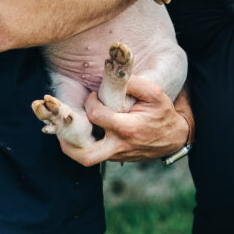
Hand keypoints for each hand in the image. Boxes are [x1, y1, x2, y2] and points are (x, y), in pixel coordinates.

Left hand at [58, 76, 189, 165]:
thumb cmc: (163, 114)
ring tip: (64, 132)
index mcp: (127, 128)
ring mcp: (117, 154)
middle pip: (86, 155)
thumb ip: (135, 83)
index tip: (93, 95)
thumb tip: (115, 74)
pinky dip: (85, 145)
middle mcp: (119, 145)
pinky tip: (81, 132)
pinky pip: (95, 155)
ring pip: (87, 158)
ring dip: (72, 146)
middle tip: (60, 128)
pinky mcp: (116, 157)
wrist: (174, 138)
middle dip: (68, 143)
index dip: (90, 102)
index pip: (96, 115)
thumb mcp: (155, 93)